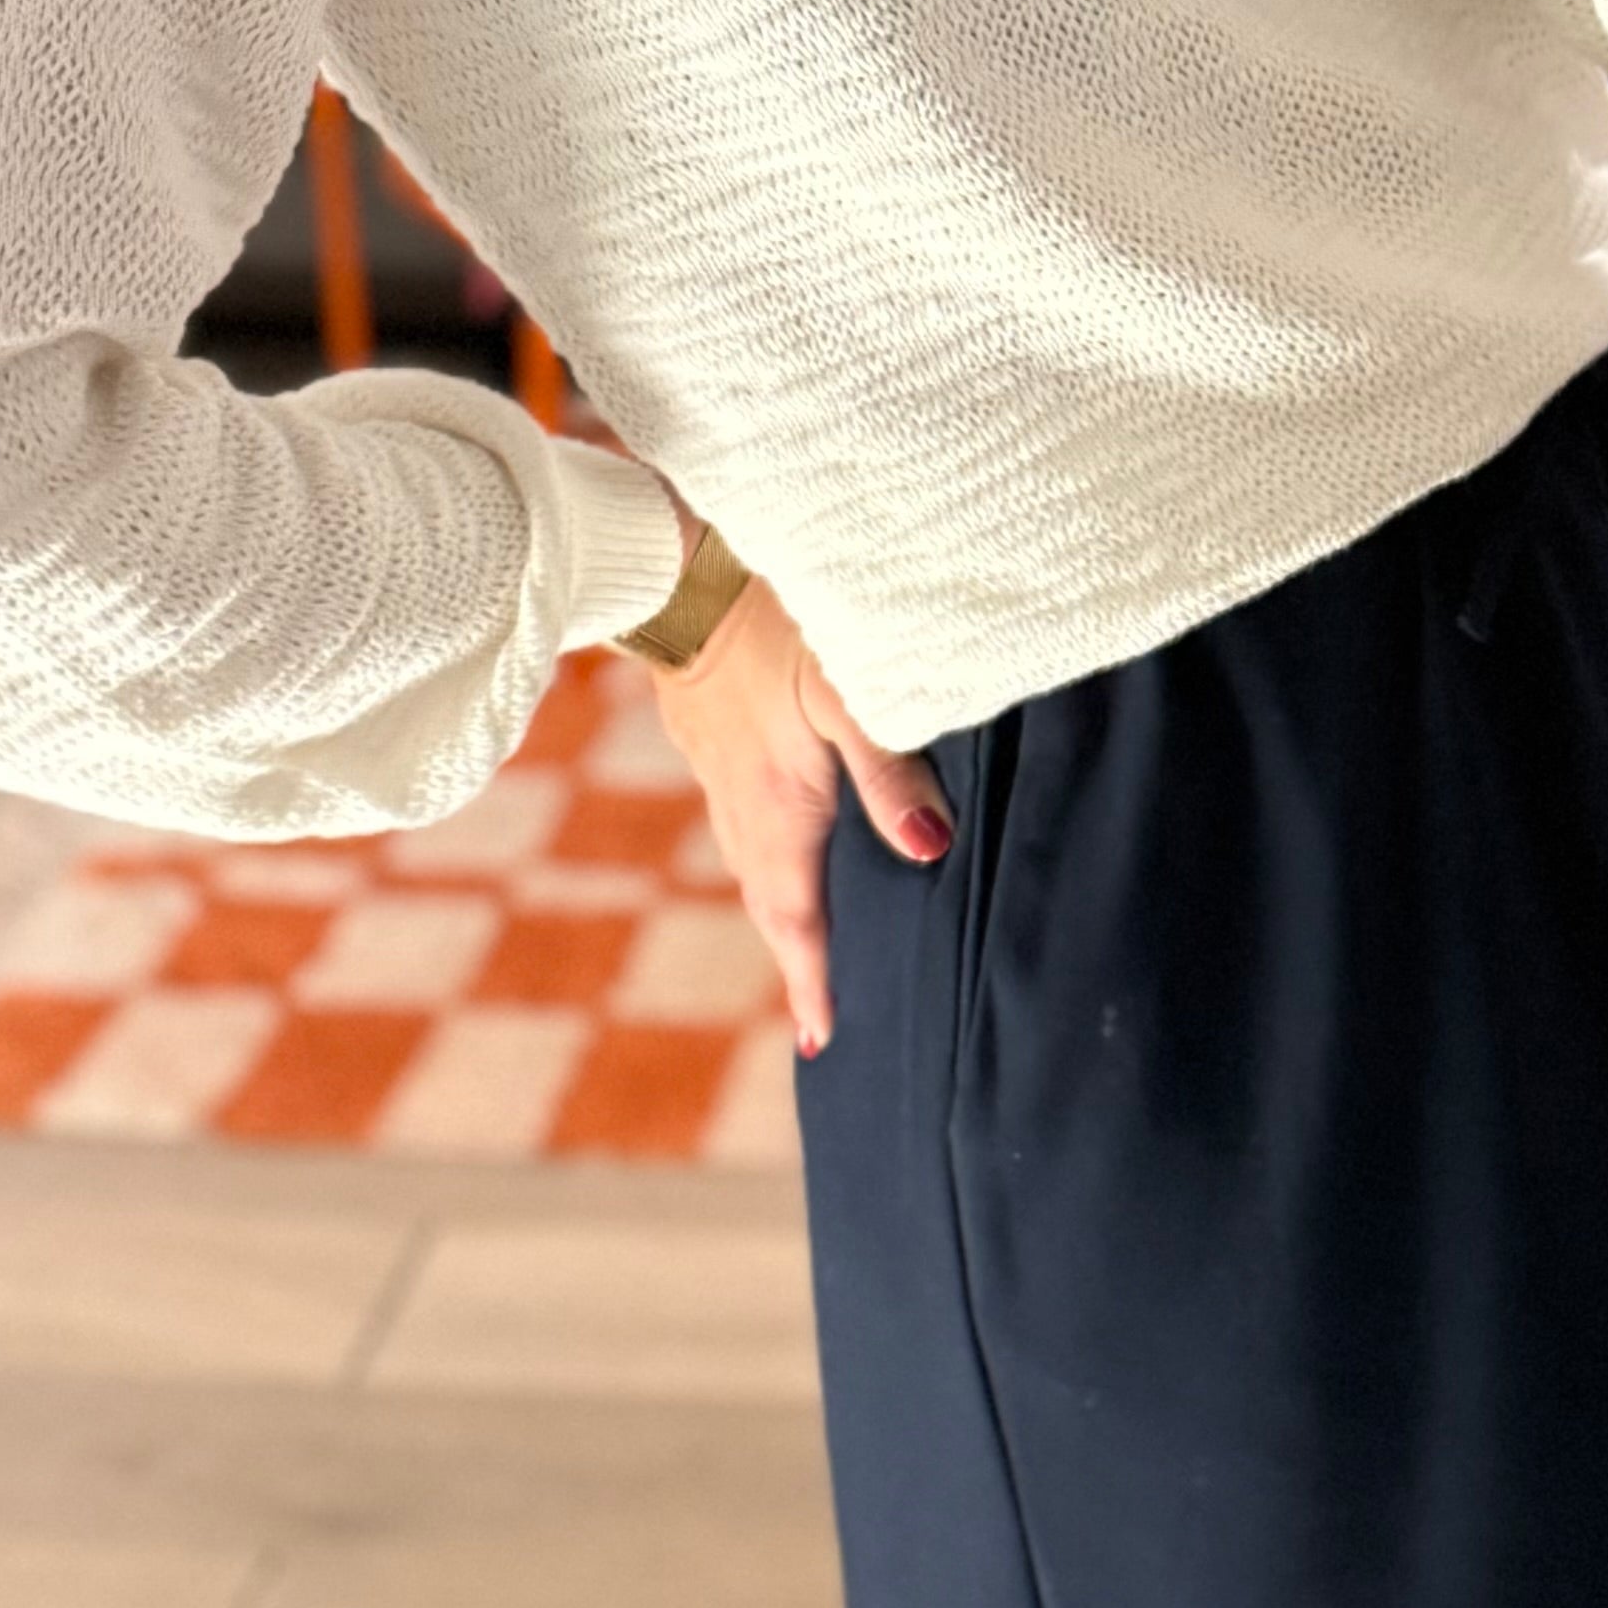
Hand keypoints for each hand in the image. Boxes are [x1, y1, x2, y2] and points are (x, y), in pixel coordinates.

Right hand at [634, 510, 946, 1055]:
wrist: (679, 565)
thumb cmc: (774, 620)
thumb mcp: (846, 688)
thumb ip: (889, 769)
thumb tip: (928, 849)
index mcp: (777, 809)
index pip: (797, 919)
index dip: (813, 981)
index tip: (823, 1042)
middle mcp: (742, 806)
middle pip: (772, 905)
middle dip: (797, 963)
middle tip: (819, 1022)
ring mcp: (719, 772)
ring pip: (753, 864)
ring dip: (781, 914)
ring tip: (806, 952)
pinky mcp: (710, 739)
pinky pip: (741, 822)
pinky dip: (766, 859)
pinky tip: (782, 847)